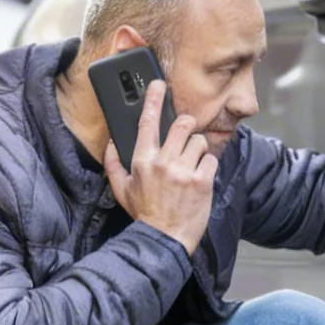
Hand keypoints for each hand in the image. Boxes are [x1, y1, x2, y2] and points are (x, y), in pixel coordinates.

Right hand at [104, 80, 217, 255]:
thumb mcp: (120, 190)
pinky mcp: (202, 181)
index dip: (153, 100)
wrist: (164, 240)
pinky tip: (201, 178)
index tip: (158, 85)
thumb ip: (113, 164)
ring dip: (198, 150)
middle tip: (185, 137)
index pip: (147, 122)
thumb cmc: (144, 214)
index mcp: (142, 160)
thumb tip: (112, 143)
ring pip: (199, 141)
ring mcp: (184, 171)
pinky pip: (212, 159)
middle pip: (182, 124)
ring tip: (192, 165)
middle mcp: (164, 162)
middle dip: (186, 126)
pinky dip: (208, 166)